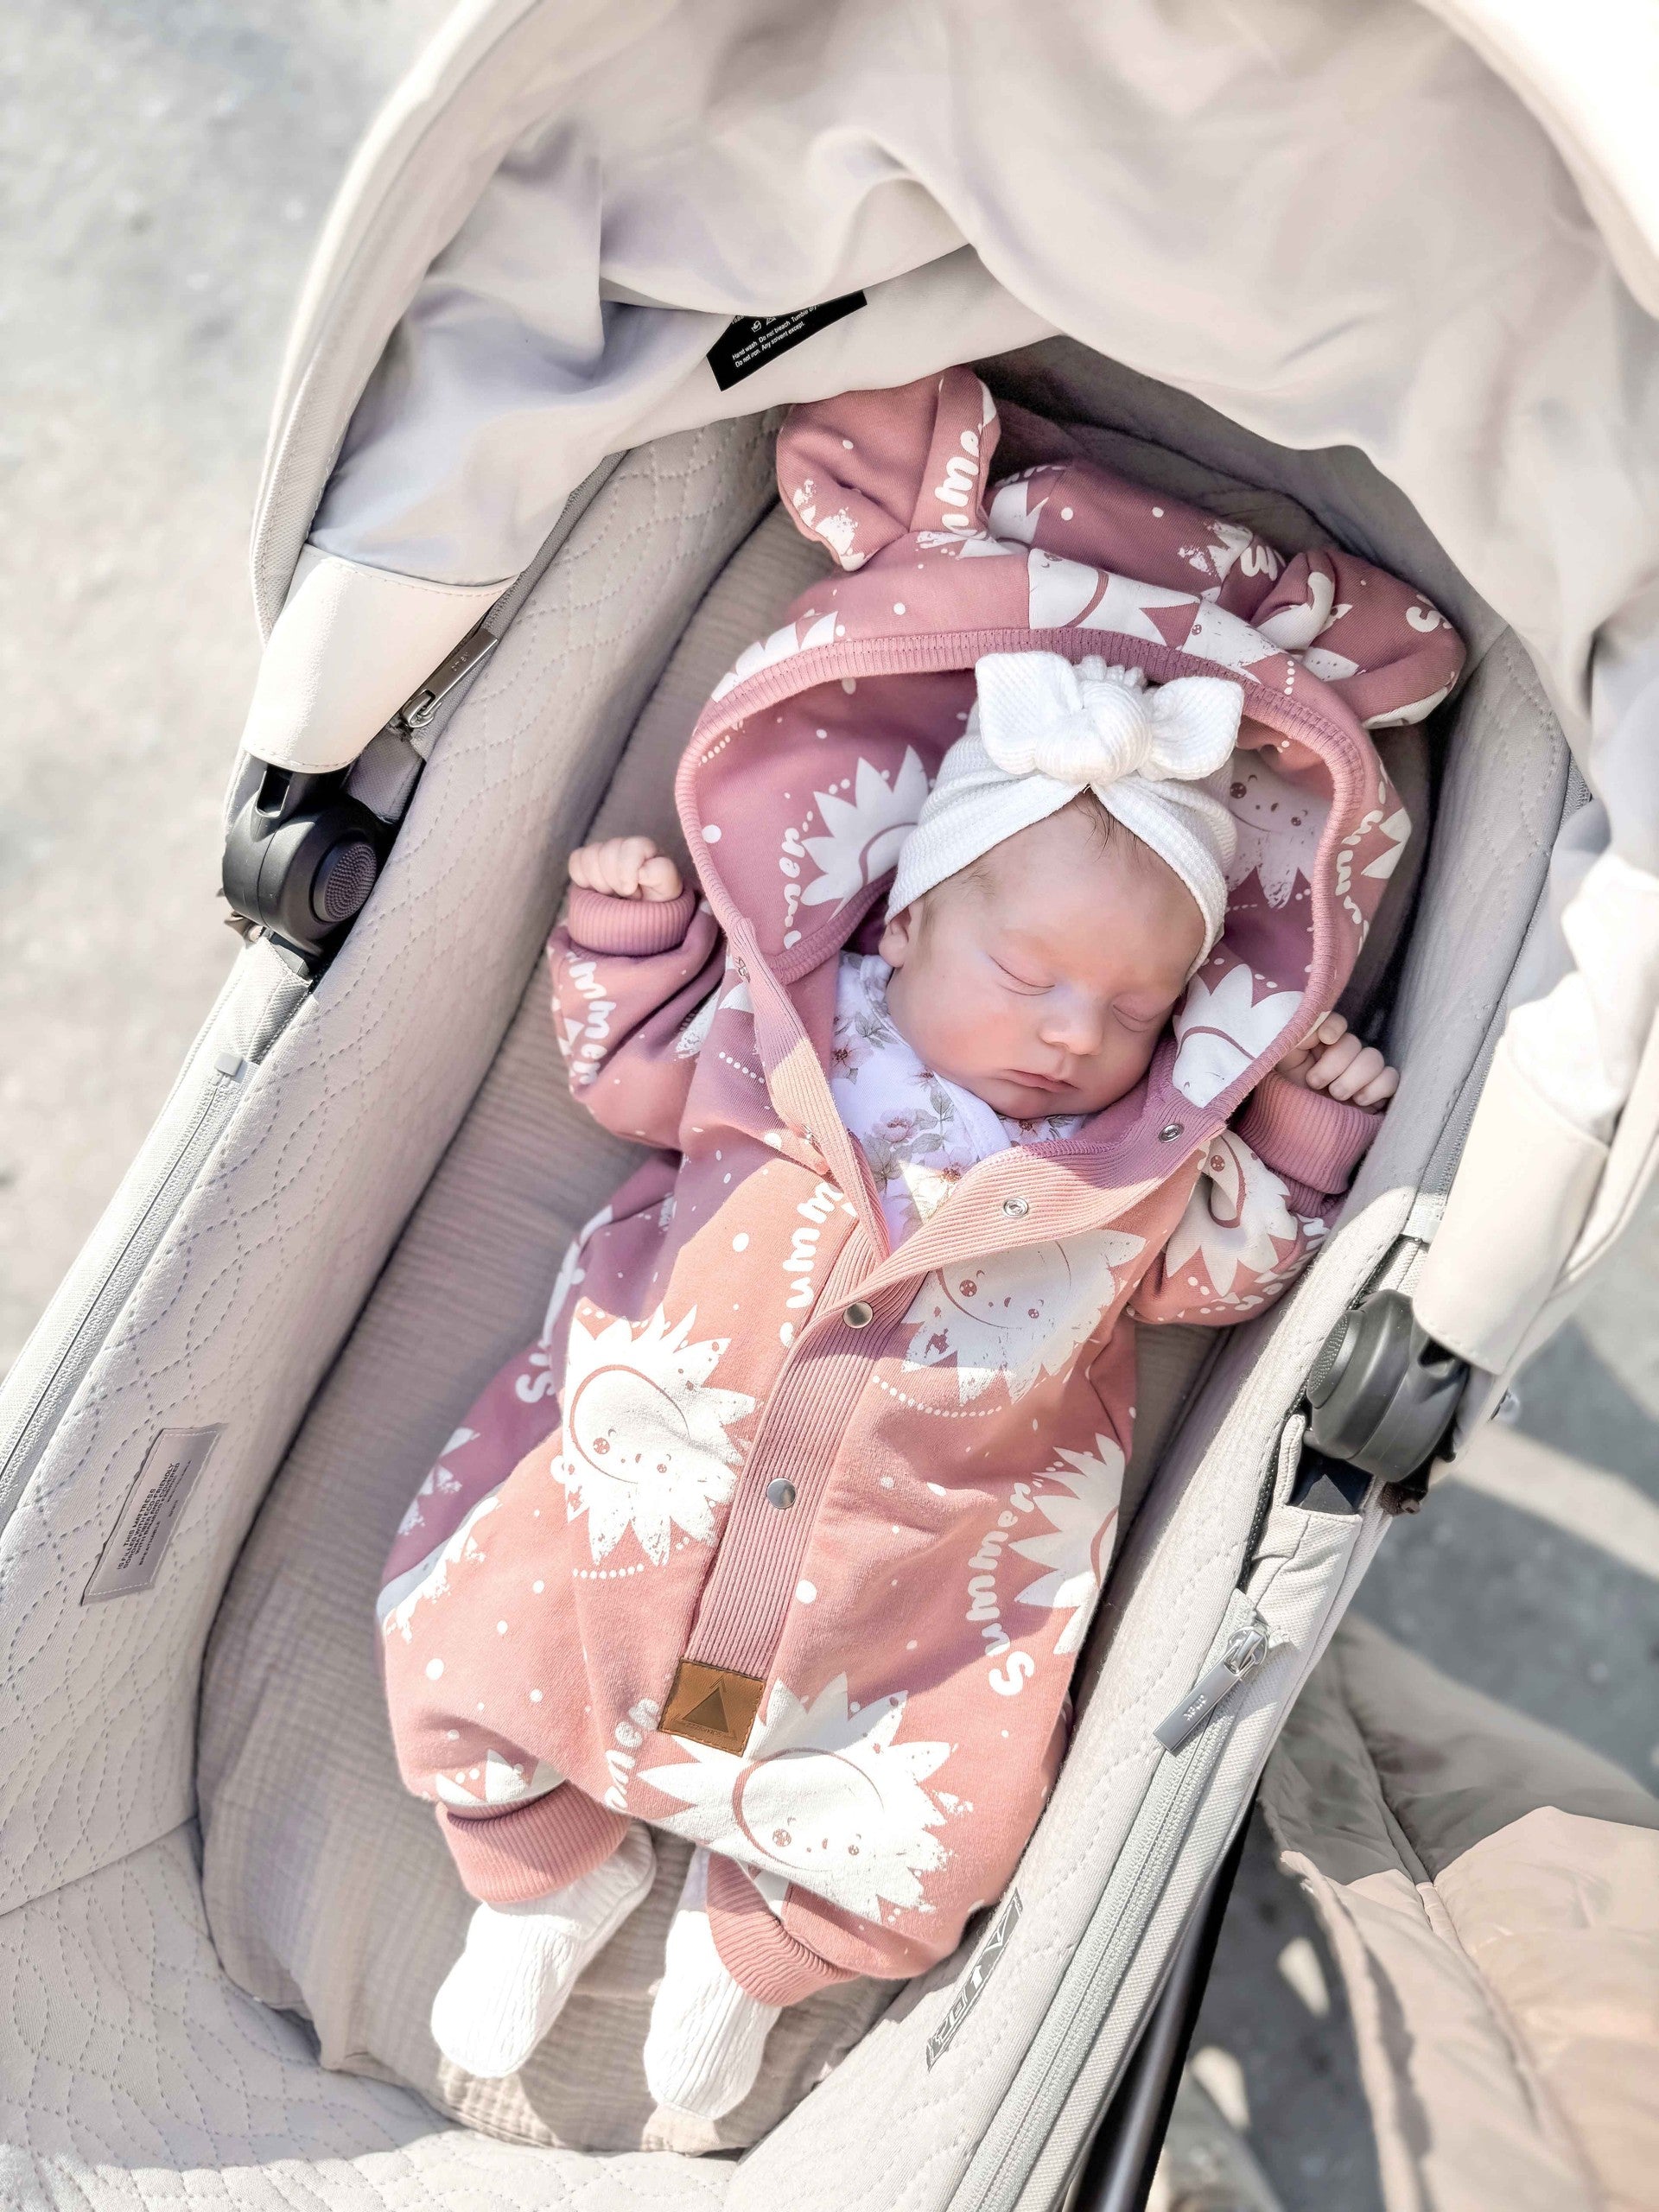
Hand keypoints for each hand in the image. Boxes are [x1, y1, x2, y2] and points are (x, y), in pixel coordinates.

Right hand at [568, 835, 682, 902]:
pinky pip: (576, 861)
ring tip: (612, 896)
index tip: (632, 892)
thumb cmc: (658, 903)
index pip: (632, 846)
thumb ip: (662, 874)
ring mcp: (605, 853)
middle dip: (614, 881)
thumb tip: (641, 869)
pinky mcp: (588, 862)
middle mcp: (625, 846)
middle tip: (625, 897)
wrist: (641, 919)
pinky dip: (582, 878)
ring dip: (599, 882)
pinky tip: (596, 892)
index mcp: (647, 849)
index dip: (627, 871)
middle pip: (608, 851)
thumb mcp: (668, 890)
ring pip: (589, 855)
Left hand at [1276, 1012, 1397, 1107]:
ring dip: (1352, 1079)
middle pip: (1353, 1043)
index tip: (1327, 1039)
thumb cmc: (1290, 1100)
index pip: (1335, 1023)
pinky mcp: (1380, 1091)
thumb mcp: (1283, 1068)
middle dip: (1334, 1065)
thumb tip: (1314, 1025)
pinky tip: (1359, 1101)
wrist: (1303, 1136)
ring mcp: (1364, 1073)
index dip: (1334, 1026)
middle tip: (1315, 1083)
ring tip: (1336, 1096)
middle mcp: (1344, 1056)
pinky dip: (1376, 1088)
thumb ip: (1293, 1041)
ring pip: (1374, 1058)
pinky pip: (1391, 1078)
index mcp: (1320, 1046)